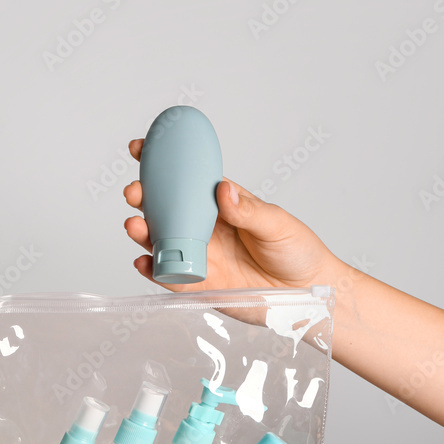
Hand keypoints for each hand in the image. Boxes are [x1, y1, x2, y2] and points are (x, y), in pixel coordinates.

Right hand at [123, 138, 340, 292]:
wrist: (309, 293)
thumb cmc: (298, 252)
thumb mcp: (277, 224)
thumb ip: (248, 210)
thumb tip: (223, 190)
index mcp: (222, 206)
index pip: (187, 181)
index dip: (162, 165)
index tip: (140, 149)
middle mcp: (206, 229)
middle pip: (166, 210)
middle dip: (144, 199)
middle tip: (135, 192)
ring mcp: (201, 257)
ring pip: (163, 242)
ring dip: (143, 233)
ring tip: (135, 226)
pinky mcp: (201, 286)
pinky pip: (172, 278)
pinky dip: (154, 270)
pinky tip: (143, 261)